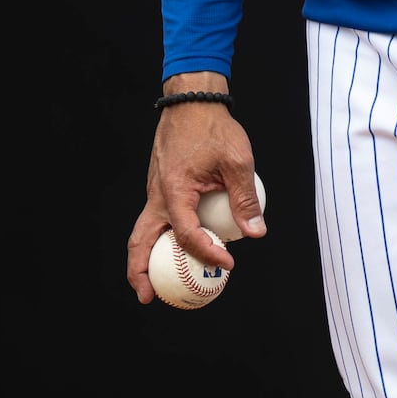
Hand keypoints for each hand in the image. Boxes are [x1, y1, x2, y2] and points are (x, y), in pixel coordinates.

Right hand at [125, 76, 265, 303]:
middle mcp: (157, 195)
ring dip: (144, 258)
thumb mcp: (238, 161)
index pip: (187, 233)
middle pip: (140, 241)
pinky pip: (154, 219)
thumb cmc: (214, 127)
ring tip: (153, 282)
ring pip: (142, 231)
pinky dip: (158, 239)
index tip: (228, 263)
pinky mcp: (159, 187)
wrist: (192, 101)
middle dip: (140, 272)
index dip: (207, 253)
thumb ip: (245, 198)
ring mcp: (154, 191)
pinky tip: (177, 248)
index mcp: (174, 190)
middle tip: (149, 296)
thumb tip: (256, 232)